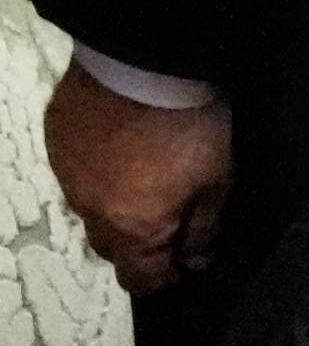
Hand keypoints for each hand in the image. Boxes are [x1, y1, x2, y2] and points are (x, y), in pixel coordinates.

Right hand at [45, 73, 227, 291]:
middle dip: (136, 247)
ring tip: (141, 187)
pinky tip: (117, 154)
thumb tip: (195, 262)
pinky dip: (96, 174)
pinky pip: (75, 173)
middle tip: (164, 226)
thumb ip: (203, 228)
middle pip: (111, 247)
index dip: (160, 279)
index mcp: (132, 229)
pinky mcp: (57, 144)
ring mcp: (68, 177)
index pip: (138, 277)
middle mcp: (91, 212)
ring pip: (89, 210)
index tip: (178, 269)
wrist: (141, 65)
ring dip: (114, 209)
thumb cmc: (189, 129)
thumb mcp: (215, 181)